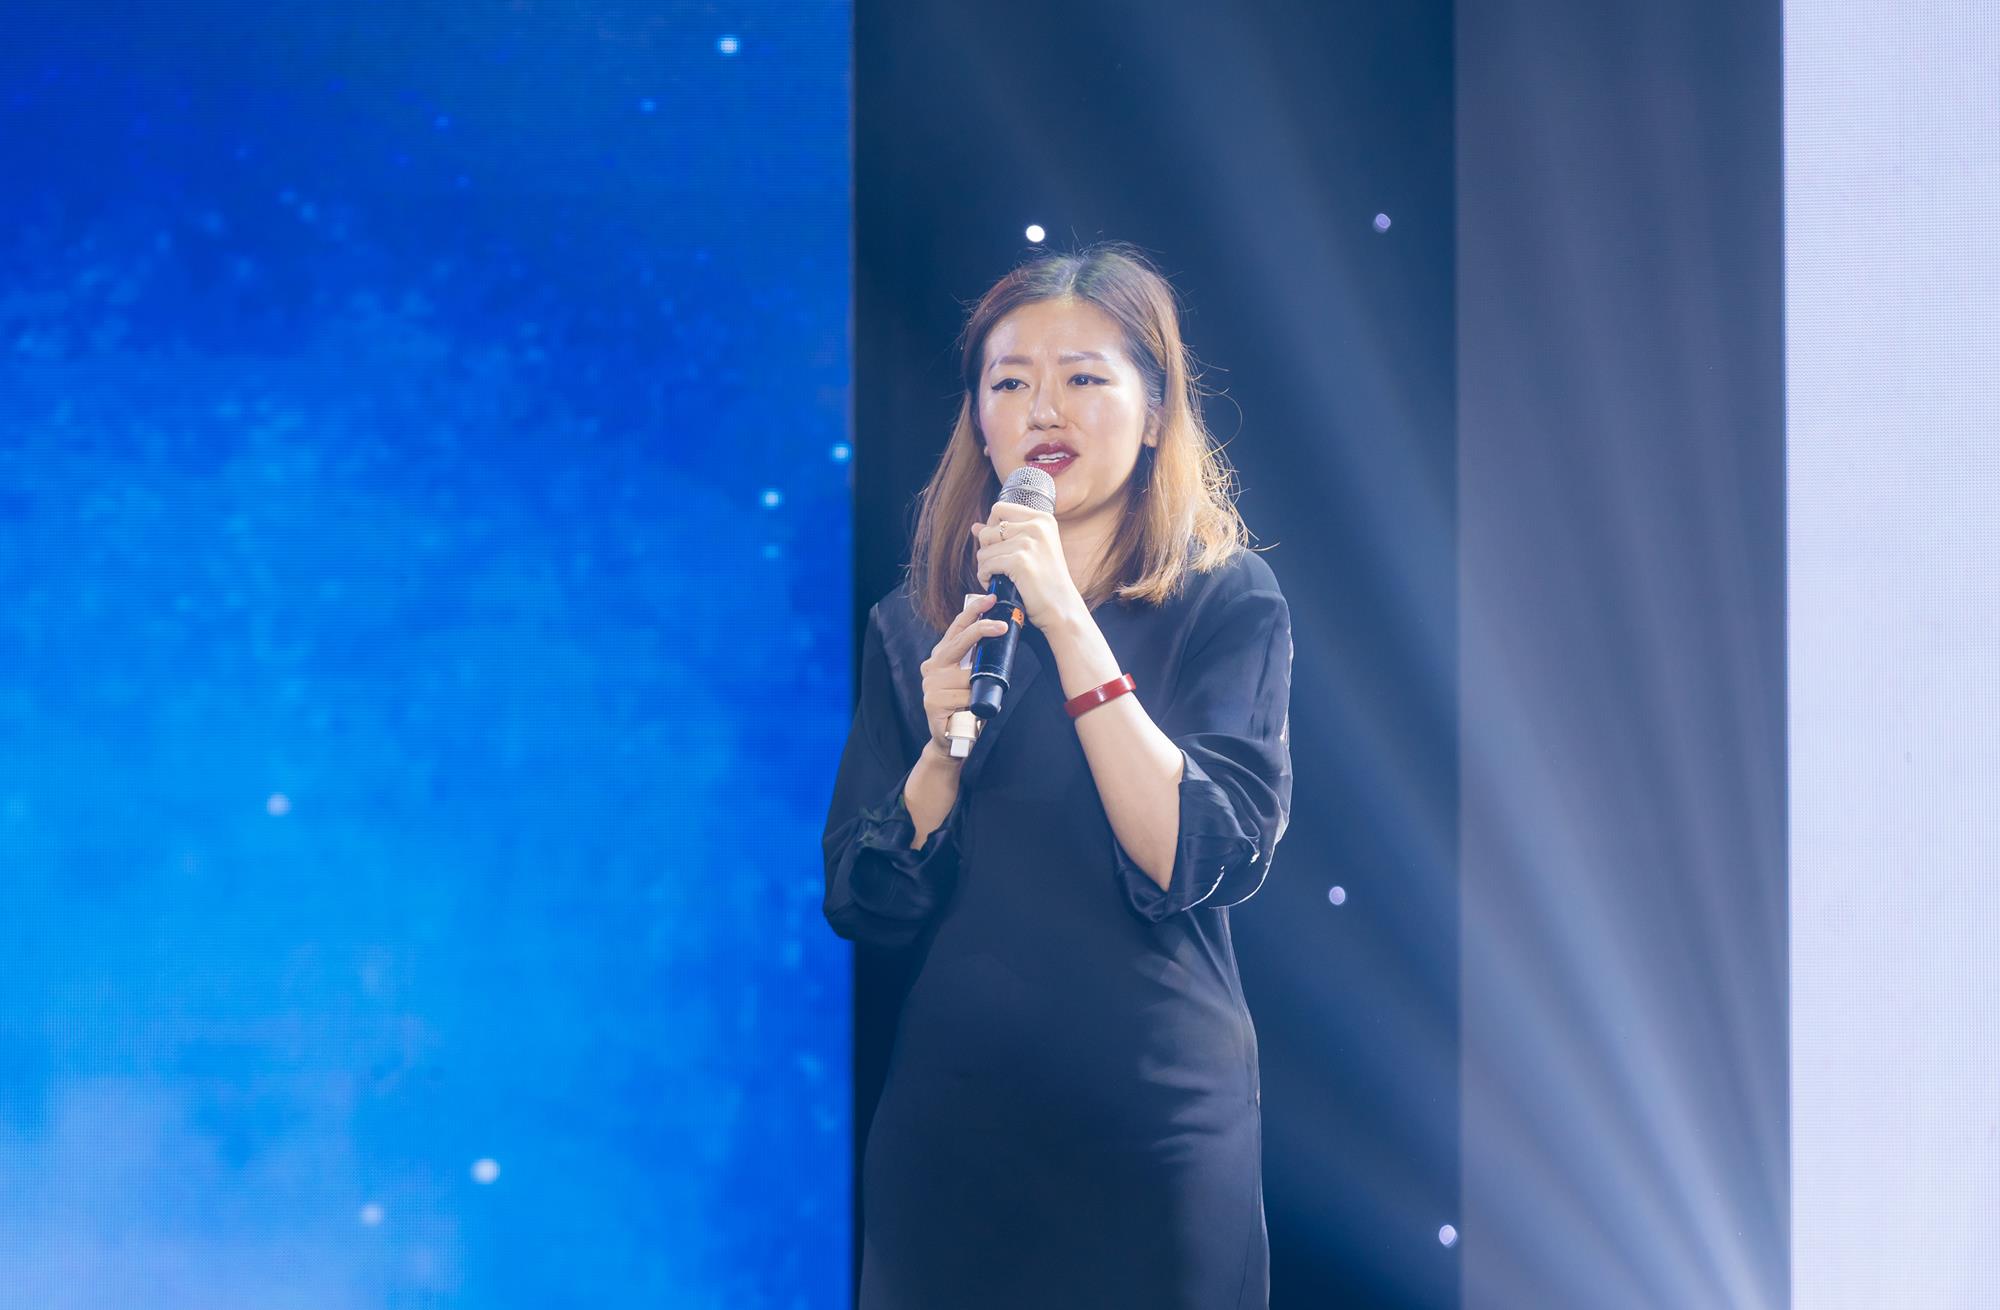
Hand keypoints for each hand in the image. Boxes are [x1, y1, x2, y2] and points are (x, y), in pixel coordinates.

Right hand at [917, 593, 1008, 758]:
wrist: (951, 739)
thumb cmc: (965, 706)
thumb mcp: (973, 678)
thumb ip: (977, 660)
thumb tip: (1000, 639)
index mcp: (942, 655)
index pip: (957, 628)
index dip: (973, 611)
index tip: (990, 599)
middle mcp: (932, 665)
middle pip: (960, 642)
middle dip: (982, 630)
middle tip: (1002, 626)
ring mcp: (929, 683)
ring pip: (968, 677)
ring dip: (979, 689)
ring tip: (974, 702)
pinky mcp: (931, 701)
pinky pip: (964, 697)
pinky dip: (971, 705)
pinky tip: (966, 711)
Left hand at [969, 502, 1086, 633]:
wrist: (1062, 608)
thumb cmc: (1046, 582)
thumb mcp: (1031, 550)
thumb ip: (1004, 534)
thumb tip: (974, 527)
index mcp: (1042, 519)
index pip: (999, 509)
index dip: (991, 527)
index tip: (999, 547)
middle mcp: (1037, 526)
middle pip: (988, 530)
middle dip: (987, 550)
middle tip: (999, 567)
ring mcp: (1028, 543)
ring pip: (984, 550)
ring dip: (986, 567)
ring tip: (1000, 577)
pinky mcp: (1020, 561)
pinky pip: (986, 565)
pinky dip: (986, 577)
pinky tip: (997, 584)